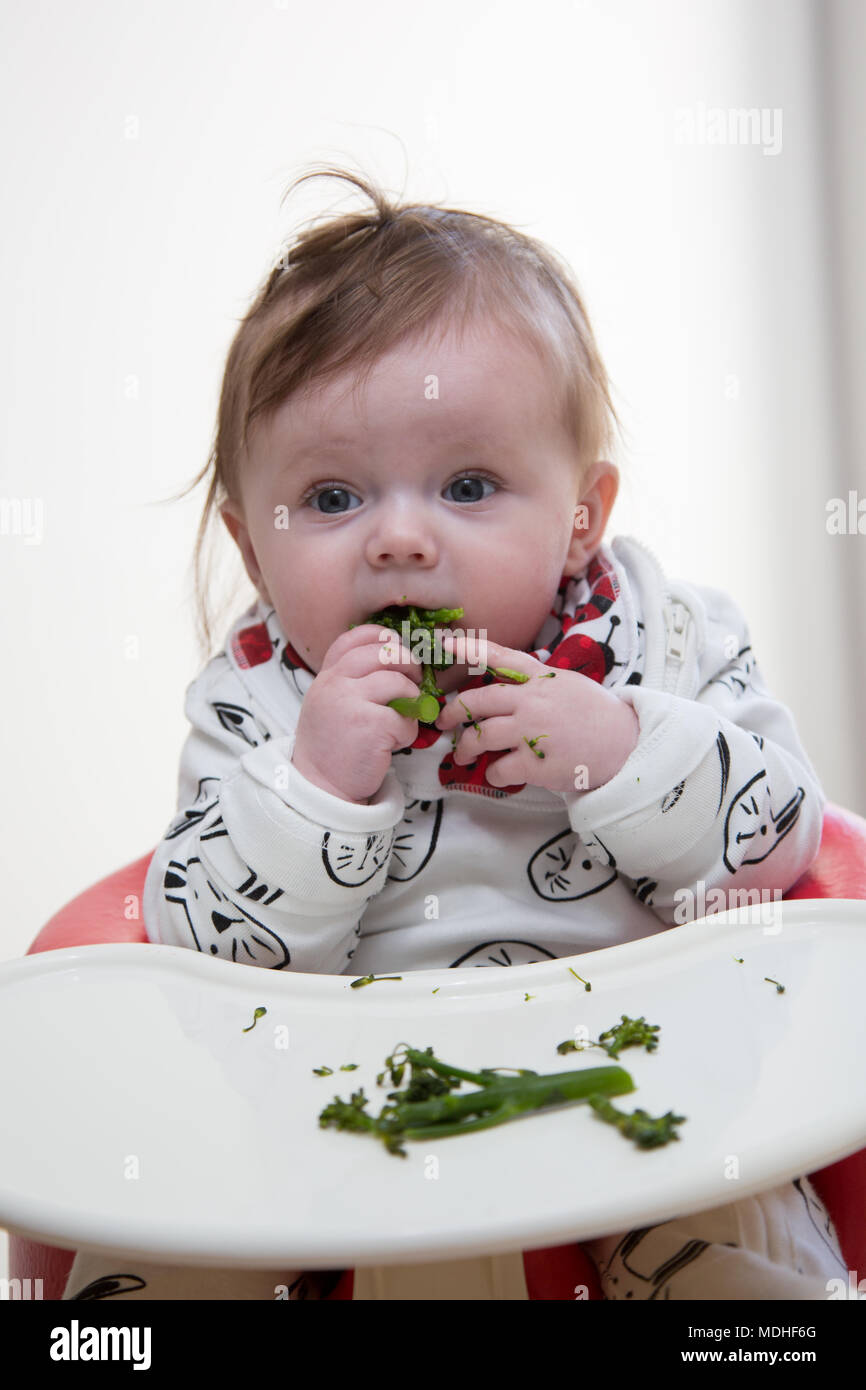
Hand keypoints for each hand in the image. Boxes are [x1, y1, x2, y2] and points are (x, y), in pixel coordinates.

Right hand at [291, 624, 425, 802]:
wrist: (320, 787)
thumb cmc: (333, 747)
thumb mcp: (330, 704)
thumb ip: (351, 681)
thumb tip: (397, 660)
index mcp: (327, 676)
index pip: (355, 637)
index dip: (383, 637)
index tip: (397, 649)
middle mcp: (335, 683)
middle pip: (385, 652)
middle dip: (409, 664)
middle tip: (414, 683)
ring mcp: (350, 701)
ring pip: (399, 683)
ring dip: (412, 701)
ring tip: (403, 720)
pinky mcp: (369, 724)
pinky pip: (405, 717)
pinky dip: (408, 732)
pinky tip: (395, 744)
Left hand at [434, 633, 639, 793]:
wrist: (624, 744)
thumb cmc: (595, 715)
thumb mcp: (566, 684)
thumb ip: (536, 681)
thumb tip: (505, 686)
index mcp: (541, 679)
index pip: (502, 658)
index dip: (471, 650)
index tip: (447, 645)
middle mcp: (533, 701)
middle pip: (478, 702)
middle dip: (454, 713)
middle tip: (446, 722)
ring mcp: (532, 731)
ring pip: (481, 736)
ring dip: (466, 747)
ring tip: (464, 754)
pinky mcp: (536, 763)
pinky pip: (499, 768)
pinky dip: (493, 773)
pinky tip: (499, 773)